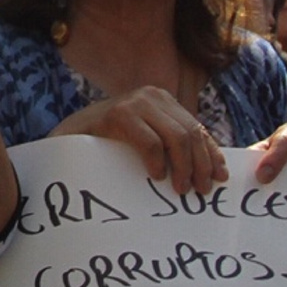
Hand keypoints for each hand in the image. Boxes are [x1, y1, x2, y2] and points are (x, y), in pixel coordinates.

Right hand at [54, 87, 226, 194]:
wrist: (66, 137)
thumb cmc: (108, 143)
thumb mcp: (147, 139)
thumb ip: (173, 146)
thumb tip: (214, 169)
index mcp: (162, 100)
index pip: (197, 128)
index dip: (211, 154)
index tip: (220, 178)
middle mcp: (151, 96)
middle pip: (191, 133)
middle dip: (200, 165)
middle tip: (200, 191)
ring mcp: (133, 103)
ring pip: (176, 137)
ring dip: (184, 167)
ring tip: (181, 189)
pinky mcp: (117, 115)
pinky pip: (150, 141)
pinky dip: (157, 161)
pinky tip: (156, 175)